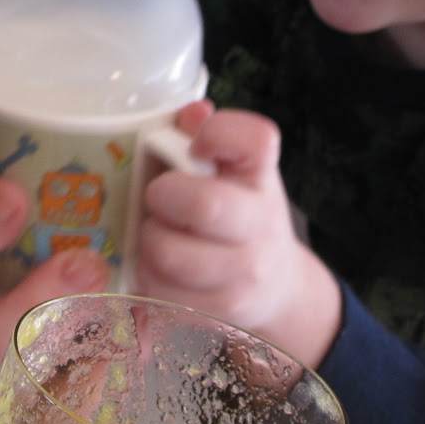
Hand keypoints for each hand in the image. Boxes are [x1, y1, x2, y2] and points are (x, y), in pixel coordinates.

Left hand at [135, 103, 340, 368]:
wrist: (276, 285)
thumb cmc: (236, 213)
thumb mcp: (231, 170)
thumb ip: (206, 135)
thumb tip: (192, 112)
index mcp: (260, 175)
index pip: (257, 139)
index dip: (219, 133)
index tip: (198, 145)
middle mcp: (260, 223)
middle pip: (205, 205)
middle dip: (162, 197)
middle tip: (157, 199)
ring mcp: (244, 272)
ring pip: (170, 255)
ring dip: (148, 243)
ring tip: (155, 237)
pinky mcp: (221, 311)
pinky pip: (161, 294)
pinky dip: (148, 280)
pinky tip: (160, 270)